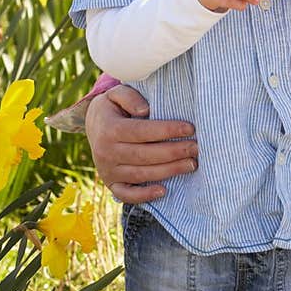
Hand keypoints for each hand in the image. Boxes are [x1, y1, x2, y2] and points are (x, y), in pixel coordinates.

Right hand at [85, 84, 197, 202]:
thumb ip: (129, 97)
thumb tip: (145, 110)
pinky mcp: (111, 184)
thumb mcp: (116, 94)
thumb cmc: (113, 108)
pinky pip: (127, 195)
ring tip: (191, 164)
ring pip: (141, 174)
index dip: (167, 130)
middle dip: (174, 152)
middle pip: (145, 155)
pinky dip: (144, 196)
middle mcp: (106, 152)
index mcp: (109, 129)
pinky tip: (164, 191)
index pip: (142, 131)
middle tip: (196, 148)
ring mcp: (108, 170)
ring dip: (169, 171)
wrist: (94, 125)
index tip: (190, 128)